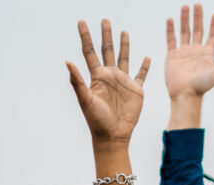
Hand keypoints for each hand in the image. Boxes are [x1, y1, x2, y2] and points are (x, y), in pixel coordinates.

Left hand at [67, 19, 149, 144]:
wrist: (112, 135)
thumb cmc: (96, 120)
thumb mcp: (86, 100)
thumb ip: (77, 81)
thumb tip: (67, 62)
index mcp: (97, 77)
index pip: (89, 52)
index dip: (85, 37)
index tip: (81, 21)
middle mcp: (109, 76)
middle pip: (107, 50)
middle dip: (106, 35)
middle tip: (105, 19)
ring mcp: (123, 82)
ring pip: (124, 57)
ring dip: (124, 45)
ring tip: (123, 32)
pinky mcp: (136, 90)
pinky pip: (141, 74)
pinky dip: (145, 66)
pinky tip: (146, 58)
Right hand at [165, 4, 213, 99]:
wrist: (185, 94)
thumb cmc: (203, 86)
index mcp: (207, 53)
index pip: (212, 35)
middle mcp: (196, 51)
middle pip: (198, 29)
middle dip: (198, 17)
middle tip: (197, 4)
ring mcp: (183, 52)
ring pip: (185, 32)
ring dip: (185, 19)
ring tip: (185, 7)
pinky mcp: (172, 55)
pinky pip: (171, 40)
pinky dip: (170, 30)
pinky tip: (171, 20)